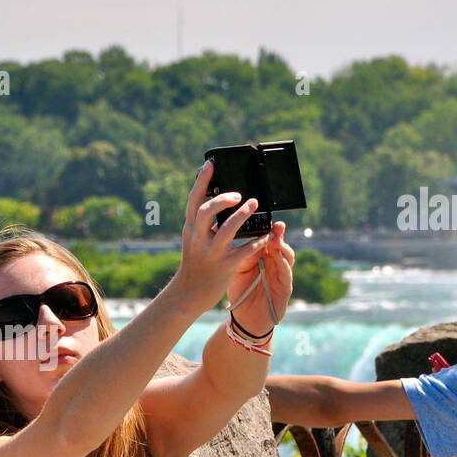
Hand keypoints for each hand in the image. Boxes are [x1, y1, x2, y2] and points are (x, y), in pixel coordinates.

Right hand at [169, 160, 271, 315]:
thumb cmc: (195, 261)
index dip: (202, 180)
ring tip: (254, 205)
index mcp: (190, 228)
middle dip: (222, 199)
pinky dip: (256, 241)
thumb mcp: (193, 238)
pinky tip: (265, 235)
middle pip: (207, 211)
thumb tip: (217, 198)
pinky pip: (243, 250)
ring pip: (227, 229)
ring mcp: (211, 253)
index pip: (194, 200)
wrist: (190, 292)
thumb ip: (202, 221)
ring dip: (242, 215)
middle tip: (238, 194)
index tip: (211, 163)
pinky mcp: (225, 266)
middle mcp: (198, 239)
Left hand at [227, 221, 294, 334]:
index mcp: (262, 256)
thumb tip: (232, 231)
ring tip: (276, 239)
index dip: (266, 228)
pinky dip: (284, 264)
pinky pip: (287, 274)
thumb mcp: (238, 269)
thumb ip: (241, 252)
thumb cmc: (241, 291)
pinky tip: (279, 257)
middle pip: (279, 244)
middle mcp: (274, 262)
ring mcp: (281, 275)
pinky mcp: (285, 288)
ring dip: (282, 247)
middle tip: (275, 224)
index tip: (261, 217)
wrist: (245, 318)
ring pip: (287, 256)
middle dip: (277, 233)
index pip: (266, 238)